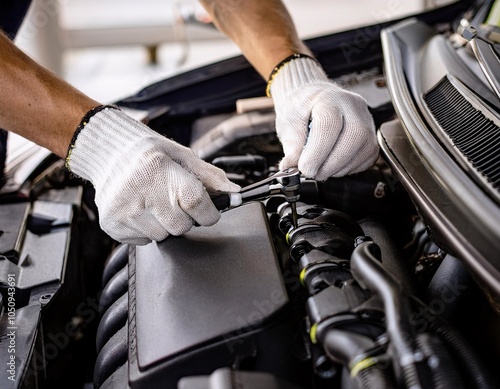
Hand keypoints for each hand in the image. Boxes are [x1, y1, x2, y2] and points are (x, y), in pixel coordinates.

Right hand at [67, 107, 239, 244]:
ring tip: (154, 203)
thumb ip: (209, 176)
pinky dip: (146, 230)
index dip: (208, 212)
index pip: (196, 203)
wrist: (109, 152)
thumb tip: (234, 192)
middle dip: (184, 218)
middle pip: (181, 227)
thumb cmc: (150, 154)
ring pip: (162, 236)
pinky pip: (143, 241)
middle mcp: (140, 191)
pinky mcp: (112, 224)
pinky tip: (140, 209)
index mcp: (160, 170)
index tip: (207, 211)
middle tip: (173, 201)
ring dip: (164, 225)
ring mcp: (124, 210)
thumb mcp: (182, 156)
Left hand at [270, 57, 378, 180]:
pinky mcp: (372, 136)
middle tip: (313, 173)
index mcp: (329, 98)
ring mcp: (367, 120)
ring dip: (340, 168)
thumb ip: (292, 145)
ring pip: (365, 149)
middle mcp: (353, 106)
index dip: (317, 152)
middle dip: (331, 163)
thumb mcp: (289, 122)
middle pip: (354, 136)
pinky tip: (333, 166)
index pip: (329, 125)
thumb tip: (291, 167)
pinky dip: (350, 168)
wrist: (313, 99)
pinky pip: (368, 157)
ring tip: (321, 169)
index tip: (304, 168)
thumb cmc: (302, 109)